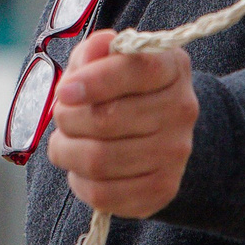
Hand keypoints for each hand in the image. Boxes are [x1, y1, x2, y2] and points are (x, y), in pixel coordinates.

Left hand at [46, 29, 197, 216]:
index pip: (136, 69)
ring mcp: (175, 153)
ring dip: (66, 151)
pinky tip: (81, 169)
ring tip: (66, 142)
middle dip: (67, 118)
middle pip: (106, 119)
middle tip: (62, 115)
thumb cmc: (121, 86)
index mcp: (172, 67)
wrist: (155, 128)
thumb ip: (94, 50)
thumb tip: (86, 62)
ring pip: (99, 160)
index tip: (64, 91)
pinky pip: (103, 194)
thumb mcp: (107, 56)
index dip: (94, 80)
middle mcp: (182, 109)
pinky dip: (79, 182)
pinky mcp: (163, 189)